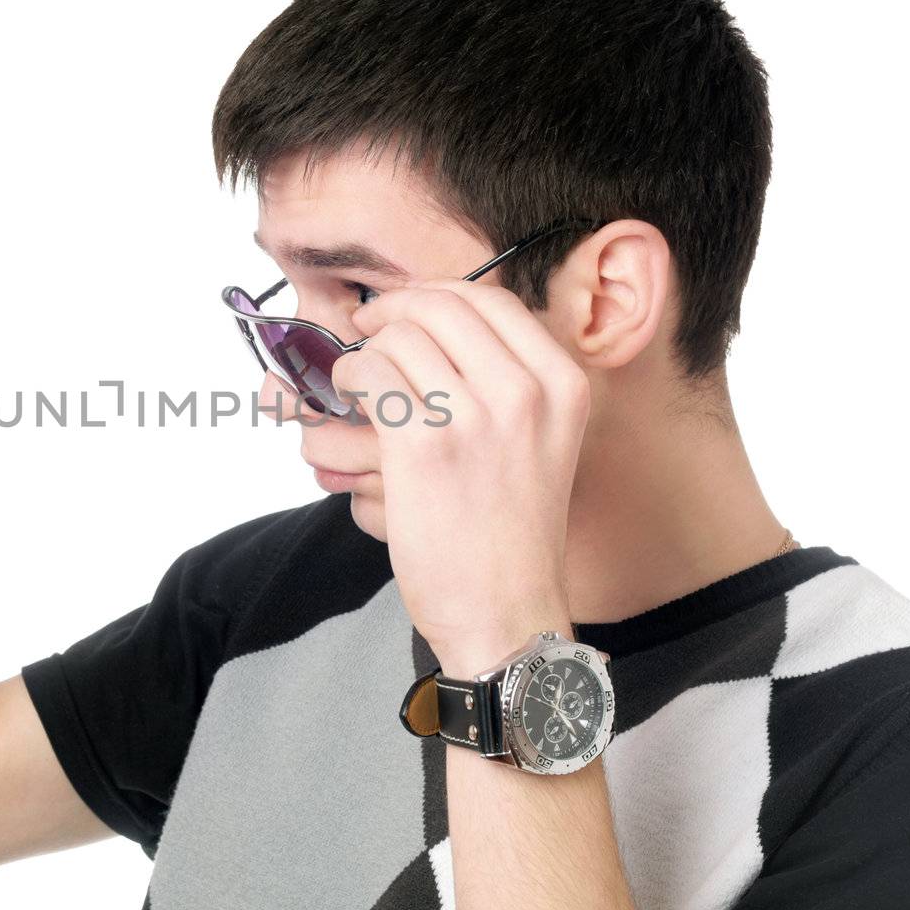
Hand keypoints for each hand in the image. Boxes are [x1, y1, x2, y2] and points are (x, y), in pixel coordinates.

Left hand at [331, 280, 589, 666]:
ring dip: (364, 354)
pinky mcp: (423, 445)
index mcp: (562, 384)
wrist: (507, 613)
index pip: (491, 301)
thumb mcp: (541, 442)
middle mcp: (527, 392)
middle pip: (441, 307)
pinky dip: (347, 378)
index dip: (436, 296)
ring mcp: (476, 417)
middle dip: (393, 311)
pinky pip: (370, 374)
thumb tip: (435, 327)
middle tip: (367, 330)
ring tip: (355, 382)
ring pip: (399, 339)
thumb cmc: (511, 535)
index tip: (407, 311)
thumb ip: (507, 383)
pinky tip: (348, 399)